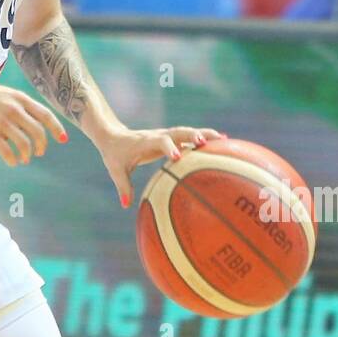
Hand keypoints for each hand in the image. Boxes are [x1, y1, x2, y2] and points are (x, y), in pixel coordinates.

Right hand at [0, 79, 66, 166]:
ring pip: (24, 144)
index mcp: (20, 98)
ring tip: (24, 159)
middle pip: (37, 132)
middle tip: (39, 152)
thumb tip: (32, 127)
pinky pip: (6, 151)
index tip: (63, 140)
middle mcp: (14, 109)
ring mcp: (1, 121)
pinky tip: (12, 161)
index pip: (45, 115)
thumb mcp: (6, 94)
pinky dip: (13, 159)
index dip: (57, 128)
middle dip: (42, 145)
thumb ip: (20, 107)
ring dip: (27, 154)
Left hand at [98, 125, 226, 208]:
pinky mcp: (170, 138)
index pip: (160, 142)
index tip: (177, 157)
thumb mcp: (115, 170)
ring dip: (204, 134)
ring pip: (187, 132)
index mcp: (146, 142)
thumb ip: (122, 186)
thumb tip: (125, 205)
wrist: (113, 136)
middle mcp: (159, 135)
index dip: (169, 147)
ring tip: (224, 139)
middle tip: (208, 142)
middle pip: (179, 132)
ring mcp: (166, 135)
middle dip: (193, 135)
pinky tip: (220, 142)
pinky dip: (203, 138)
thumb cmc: (115, 154)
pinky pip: (188, 137)